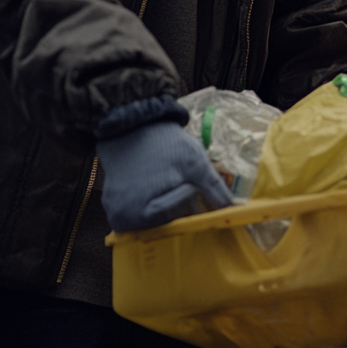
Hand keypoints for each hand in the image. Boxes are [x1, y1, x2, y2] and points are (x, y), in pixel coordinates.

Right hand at [97, 120, 232, 231]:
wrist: (132, 126)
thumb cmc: (164, 144)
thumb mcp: (195, 162)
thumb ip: (214, 188)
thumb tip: (232, 210)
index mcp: (140, 214)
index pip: (179, 216)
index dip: (188, 193)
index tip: (187, 177)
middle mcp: (123, 221)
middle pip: (166, 221)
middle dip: (179, 202)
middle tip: (178, 177)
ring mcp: (116, 214)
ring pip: (156, 217)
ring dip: (168, 201)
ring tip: (164, 177)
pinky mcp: (114, 205)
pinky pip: (142, 210)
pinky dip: (154, 199)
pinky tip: (154, 181)